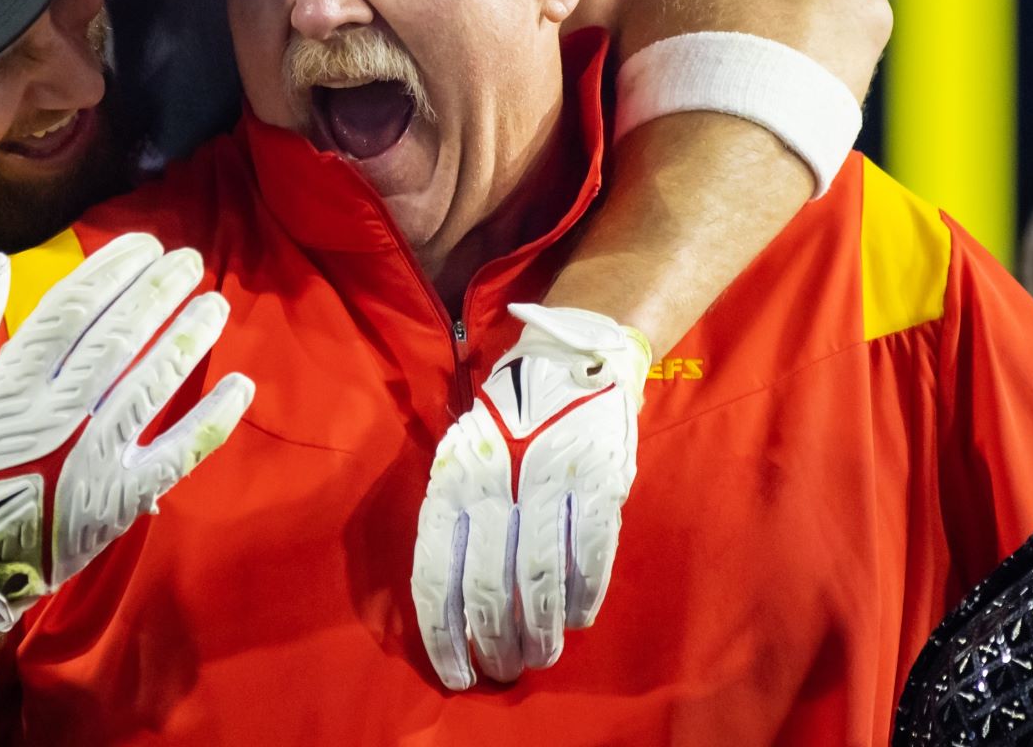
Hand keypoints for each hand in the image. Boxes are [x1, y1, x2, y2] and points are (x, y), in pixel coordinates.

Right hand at [0, 233, 254, 632]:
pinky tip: (240, 385)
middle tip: (190, 260)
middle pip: (118, 335)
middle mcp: (57, 411)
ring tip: (215, 303)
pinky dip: (213, 420)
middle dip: (158, 290)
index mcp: (13, 381)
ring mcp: (95, 454)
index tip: (145, 245)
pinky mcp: (124, 494)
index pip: (72, 307)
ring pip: (152, 383)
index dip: (112, 269)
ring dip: (188, 338)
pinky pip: (178, 452)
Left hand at [412, 304, 649, 688]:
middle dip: (495, 643)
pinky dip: (584, 596)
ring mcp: (546, 481)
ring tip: (541, 658)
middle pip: (487, 589)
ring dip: (540, 633)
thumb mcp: (462, 460)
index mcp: (450, 482)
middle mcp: (492, 484)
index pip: (436, 576)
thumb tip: (456, 604)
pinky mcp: (596, 479)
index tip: (455, 674)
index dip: (445, 636)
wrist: (571, 358)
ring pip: (537, 580)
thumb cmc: (508, 420)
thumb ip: (459, 520)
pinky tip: (578, 618)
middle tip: (504, 669)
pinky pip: (590, 555)